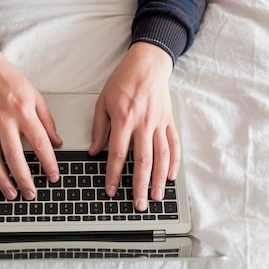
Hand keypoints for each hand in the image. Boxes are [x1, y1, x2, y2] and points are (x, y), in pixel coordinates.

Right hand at [0, 39, 61, 199]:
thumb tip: (57, 142)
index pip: (39, 143)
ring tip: (11, 193)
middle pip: (15, 156)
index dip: (48, 163)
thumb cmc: (11, 81)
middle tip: (31, 194)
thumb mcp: (36, 96)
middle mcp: (4, 119)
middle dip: (24, 179)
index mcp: (24, 111)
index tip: (53, 177)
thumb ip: (47, 121)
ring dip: (3, 179)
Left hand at [89, 42, 180, 210]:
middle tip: (137, 204)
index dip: (113, 175)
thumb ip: (99, 128)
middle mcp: (143, 123)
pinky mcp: (169, 121)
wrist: (148, 63)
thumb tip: (94, 151)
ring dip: (159, 180)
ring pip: (161, 156)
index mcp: (124, 118)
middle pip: (142, 160)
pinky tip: (170, 176)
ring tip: (155, 197)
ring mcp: (159, 123)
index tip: (111, 190)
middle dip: (139, 185)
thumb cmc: (123, 80)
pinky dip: (174, 162)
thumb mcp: (103, 101)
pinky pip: (174, 145)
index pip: (117, 153)